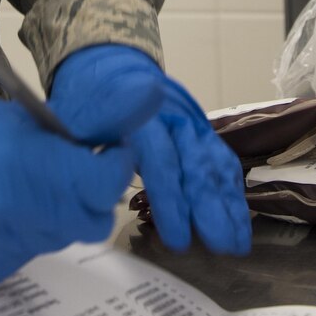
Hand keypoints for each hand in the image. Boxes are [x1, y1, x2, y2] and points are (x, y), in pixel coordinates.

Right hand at [0, 62, 164, 285]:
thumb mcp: (23, 118)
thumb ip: (81, 127)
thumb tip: (145, 99)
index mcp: (28, 162)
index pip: (104, 185)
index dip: (116, 170)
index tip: (111, 157)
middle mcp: (15, 210)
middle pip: (91, 222)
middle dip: (88, 199)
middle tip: (67, 177)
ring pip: (59, 240)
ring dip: (54, 218)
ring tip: (19, 193)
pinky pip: (26, 259)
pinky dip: (21, 239)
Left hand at [51, 45, 250, 255]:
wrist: (112, 68)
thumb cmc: (88, 103)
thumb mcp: (77, 119)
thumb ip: (91, 144)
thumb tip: (105, 178)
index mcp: (140, 115)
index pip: (160, 159)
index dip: (170, 200)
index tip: (177, 238)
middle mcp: (174, 117)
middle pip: (195, 164)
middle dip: (209, 209)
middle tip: (217, 246)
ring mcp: (192, 124)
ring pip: (214, 165)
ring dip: (228, 206)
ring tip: (236, 245)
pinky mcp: (202, 133)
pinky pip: (222, 162)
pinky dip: (232, 193)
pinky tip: (239, 221)